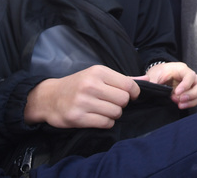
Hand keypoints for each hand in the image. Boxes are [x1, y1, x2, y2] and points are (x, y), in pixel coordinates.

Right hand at [24, 65, 140, 128]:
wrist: (49, 97)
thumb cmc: (77, 85)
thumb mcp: (97, 75)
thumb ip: (121, 79)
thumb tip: (147, 79)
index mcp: (98, 72)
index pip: (129, 84)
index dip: (133, 93)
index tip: (129, 95)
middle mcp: (91, 85)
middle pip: (123, 100)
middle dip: (121, 104)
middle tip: (112, 103)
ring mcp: (84, 102)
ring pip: (116, 112)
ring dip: (114, 114)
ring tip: (103, 110)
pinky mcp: (78, 118)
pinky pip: (106, 123)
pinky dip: (106, 122)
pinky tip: (98, 117)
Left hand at [146, 62, 196, 108]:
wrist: (160, 74)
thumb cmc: (159, 72)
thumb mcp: (153, 74)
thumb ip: (151, 80)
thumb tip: (146, 80)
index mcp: (182, 69)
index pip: (191, 75)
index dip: (186, 85)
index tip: (176, 93)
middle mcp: (190, 75)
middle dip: (194, 94)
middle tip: (181, 100)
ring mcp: (193, 84)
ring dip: (193, 101)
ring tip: (180, 104)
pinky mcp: (192, 91)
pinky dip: (192, 103)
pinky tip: (180, 105)